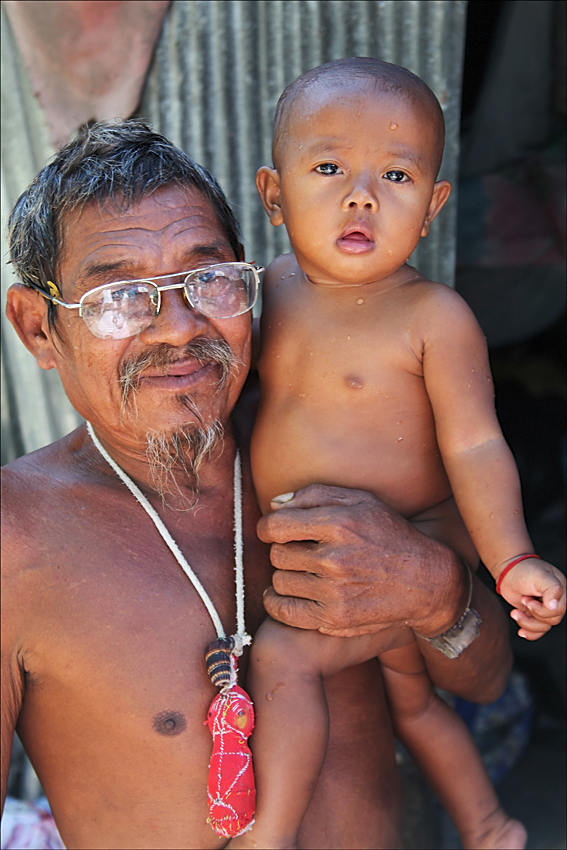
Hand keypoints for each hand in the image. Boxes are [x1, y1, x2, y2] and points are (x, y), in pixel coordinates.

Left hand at [257, 485, 467, 636]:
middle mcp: (334, 559)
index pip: (276, 526)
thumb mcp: (361, 500)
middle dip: (283, 550)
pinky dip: (277, 602)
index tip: (272, 531)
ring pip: (279, 582)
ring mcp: (334, 592)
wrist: (425, 581)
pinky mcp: (334, 618)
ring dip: (286, 575)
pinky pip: (284, 611)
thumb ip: (315, 495)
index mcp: (339, 524)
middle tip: (300, 550)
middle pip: (277, 555)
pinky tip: (286, 593)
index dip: (267, 527)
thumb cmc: (389, 534)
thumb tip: (274, 505)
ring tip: (303, 570)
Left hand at [498, 558, 565, 639]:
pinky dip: (529, 633)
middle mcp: (555, 601)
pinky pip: (537, 631)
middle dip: (534, 614)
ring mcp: (544, 608)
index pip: (559, 610)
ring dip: (527, 623)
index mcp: (560, 590)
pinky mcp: (534, 615)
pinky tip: (520, 632)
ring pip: (543, 627)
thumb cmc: (523, 570)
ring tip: (515, 612)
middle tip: (523, 600)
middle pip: (551, 620)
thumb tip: (554, 607)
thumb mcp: (539, 576)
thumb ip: (552, 589)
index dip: (543, 610)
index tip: (527, 600)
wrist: (507, 571)